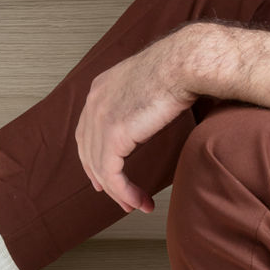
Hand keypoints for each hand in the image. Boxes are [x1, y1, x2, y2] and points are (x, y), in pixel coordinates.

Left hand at [76, 28, 198, 213]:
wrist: (184, 64)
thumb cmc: (178, 69)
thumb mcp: (147, 85)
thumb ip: (137, 103)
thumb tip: (144, 118)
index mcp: (99, 89)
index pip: (86, 132)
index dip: (92, 159)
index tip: (103, 179)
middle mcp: (94, 102)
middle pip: (88, 152)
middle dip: (102, 180)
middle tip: (119, 199)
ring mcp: (100, 118)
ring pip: (100, 168)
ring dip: (119, 193)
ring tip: (134, 205)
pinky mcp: (114, 134)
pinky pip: (112, 174)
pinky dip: (124, 192)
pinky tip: (137, 201)